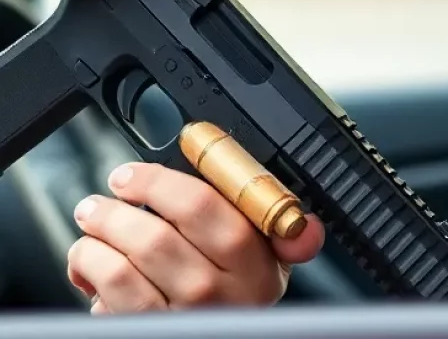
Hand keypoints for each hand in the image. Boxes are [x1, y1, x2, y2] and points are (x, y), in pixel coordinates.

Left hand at [67, 162, 324, 312]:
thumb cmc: (243, 295)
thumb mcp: (275, 263)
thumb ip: (290, 233)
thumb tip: (308, 230)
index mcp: (255, 260)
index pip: (202, 206)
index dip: (157, 183)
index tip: (135, 174)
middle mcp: (218, 292)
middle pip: (155, 236)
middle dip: (119, 206)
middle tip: (109, 191)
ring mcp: (181, 318)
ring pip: (124, 265)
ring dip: (98, 235)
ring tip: (93, 219)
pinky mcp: (148, 333)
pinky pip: (109, 296)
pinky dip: (90, 270)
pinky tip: (90, 260)